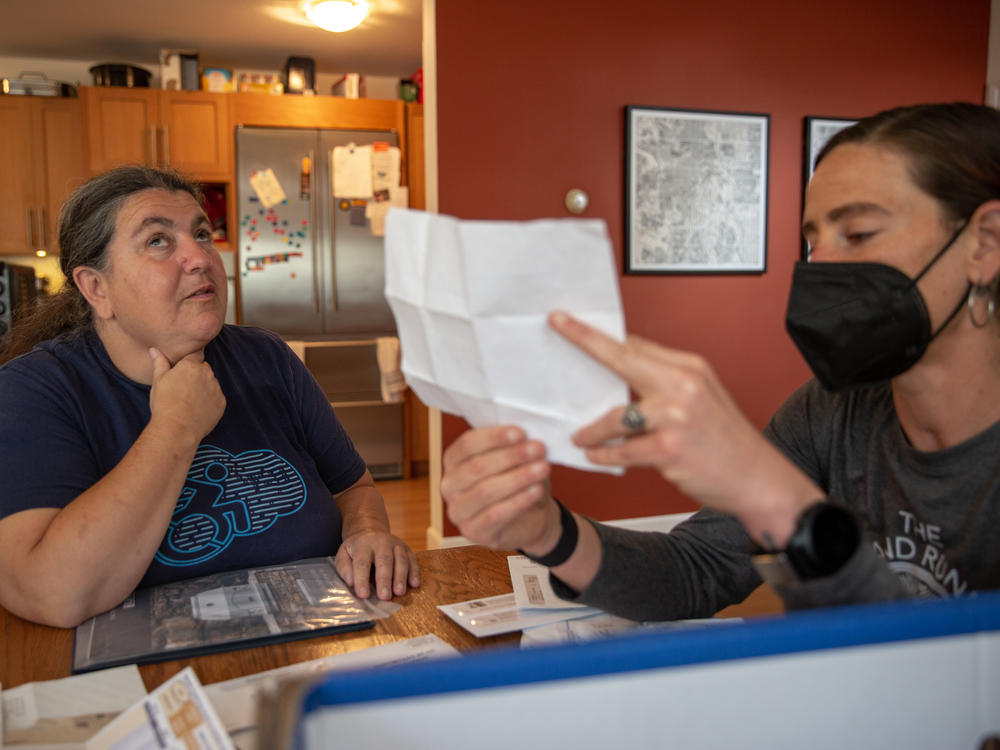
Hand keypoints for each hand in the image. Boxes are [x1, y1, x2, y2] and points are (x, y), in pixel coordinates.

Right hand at [148, 348, 225, 442]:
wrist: (177, 429)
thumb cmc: (164, 404)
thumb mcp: (158, 381)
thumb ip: (160, 362)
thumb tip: (154, 349)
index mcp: (191, 365)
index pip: (195, 355)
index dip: (189, 361)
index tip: (184, 369)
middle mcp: (207, 374)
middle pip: (203, 369)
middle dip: (195, 375)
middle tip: (182, 389)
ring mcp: (216, 388)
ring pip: (211, 383)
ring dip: (203, 388)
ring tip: (188, 401)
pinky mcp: (221, 403)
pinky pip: (216, 398)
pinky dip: (209, 401)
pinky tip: (197, 409)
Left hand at [335, 529, 419, 599]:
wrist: (371, 531)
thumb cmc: (356, 549)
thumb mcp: (343, 554)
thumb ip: (344, 568)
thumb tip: (351, 582)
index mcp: (363, 545)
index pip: (362, 563)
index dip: (362, 579)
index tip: (363, 595)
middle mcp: (381, 542)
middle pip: (384, 560)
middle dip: (384, 579)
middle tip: (384, 597)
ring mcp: (396, 544)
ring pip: (401, 560)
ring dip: (401, 577)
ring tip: (399, 592)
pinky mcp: (407, 548)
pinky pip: (412, 560)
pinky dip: (414, 572)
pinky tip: (414, 584)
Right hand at [440, 426, 561, 553]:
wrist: (530, 517)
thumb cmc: (518, 481)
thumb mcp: (514, 459)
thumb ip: (512, 446)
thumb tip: (526, 436)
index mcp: (453, 461)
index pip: (467, 444)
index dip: (494, 437)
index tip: (521, 433)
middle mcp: (449, 486)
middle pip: (476, 467)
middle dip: (510, 456)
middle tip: (538, 448)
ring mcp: (458, 511)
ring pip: (485, 491)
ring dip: (518, 477)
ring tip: (543, 467)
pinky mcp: (473, 532)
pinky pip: (495, 514)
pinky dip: (519, 500)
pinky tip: (536, 490)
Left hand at [549, 311, 819, 543]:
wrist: (758, 477)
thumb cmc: (726, 441)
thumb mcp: (702, 398)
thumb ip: (664, 384)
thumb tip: (621, 375)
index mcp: (689, 367)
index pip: (637, 345)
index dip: (602, 335)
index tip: (574, 320)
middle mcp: (683, 385)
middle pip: (622, 358)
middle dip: (585, 341)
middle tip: (558, 326)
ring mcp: (676, 416)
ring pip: (616, 416)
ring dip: (593, 429)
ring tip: (580, 436)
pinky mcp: (669, 448)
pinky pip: (623, 451)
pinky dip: (605, 455)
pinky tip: (597, 457)